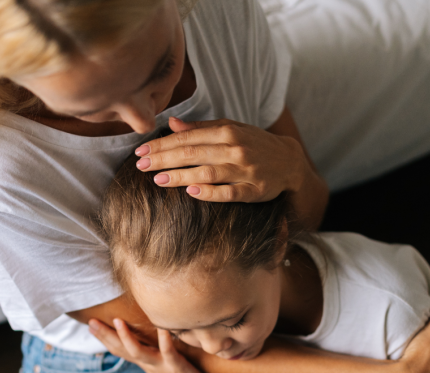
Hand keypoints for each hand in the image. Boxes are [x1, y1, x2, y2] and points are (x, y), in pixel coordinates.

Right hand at [88, 318, 209, 372]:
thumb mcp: (160, 363)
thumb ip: (149, 351)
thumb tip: (140, 337)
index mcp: (144, 362)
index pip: (119, 350)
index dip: (104, 338)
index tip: (90, 325)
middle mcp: (148, 364)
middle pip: (122, 350)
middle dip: (105, 336)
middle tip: (91, 322)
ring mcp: (160, 366)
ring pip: (138, 353)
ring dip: (127, 338)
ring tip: (117, 321)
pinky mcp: (175, 366)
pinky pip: (168, 352)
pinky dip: (165, 340)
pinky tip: (163, 327)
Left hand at [134, 116, 306, 202]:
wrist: (289, 161)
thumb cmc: (254, 143)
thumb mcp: (231, 129)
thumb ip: (201, 128)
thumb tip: (172, 123)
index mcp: (226, 131)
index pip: (187, 138)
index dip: (162, 145)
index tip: (141, 151)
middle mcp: (235, 148)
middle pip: (193, 154)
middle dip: (164, 159)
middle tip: (141, 165)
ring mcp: (244, 170)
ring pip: (207, 172)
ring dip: (181, 176)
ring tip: (158, 179)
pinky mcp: (253, 190)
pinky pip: (229, 192)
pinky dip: (210, 192)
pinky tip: (191, 192)